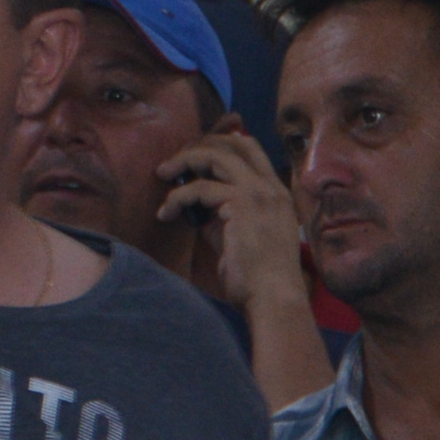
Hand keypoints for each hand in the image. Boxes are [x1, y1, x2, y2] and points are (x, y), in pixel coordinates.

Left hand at [157, 131, 306, 318]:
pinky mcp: (242, 204)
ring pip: (215, 156)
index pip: (251, 148)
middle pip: (232, 144)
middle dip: (198, 146)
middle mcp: (271, 188)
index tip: (193, 152)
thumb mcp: (238, 234)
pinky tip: (165, 213)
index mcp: (276, 193)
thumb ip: (221, 212)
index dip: (221, 140)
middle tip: (173, 162)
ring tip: (162, 174)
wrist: (272, 299)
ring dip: (183, 161)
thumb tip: (194, 200)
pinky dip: (177, 197)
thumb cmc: (255, 276)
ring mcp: (259, 193)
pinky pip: (200, 188)